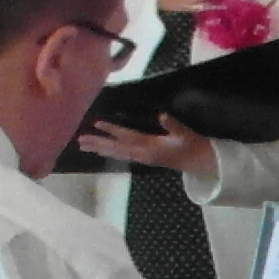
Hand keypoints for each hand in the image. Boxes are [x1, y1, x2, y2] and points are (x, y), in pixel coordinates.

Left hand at [73, 116, 214, 177]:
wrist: (199, 162)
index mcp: (151, 147)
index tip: (96, 123)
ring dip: (100, 149)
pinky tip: (100, 150)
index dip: (112, 130)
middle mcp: (143, 154)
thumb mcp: (186, 134)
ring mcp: (142, 158)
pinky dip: (109, 153)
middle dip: (98, 144)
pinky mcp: (143, 159)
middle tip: (80, 141)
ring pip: (117, 153)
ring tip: (83, 146)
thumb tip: (162, 115)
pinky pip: (122, 155)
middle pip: (116, 148)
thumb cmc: (192, 146)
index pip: (128, 136)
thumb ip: (173, 125)